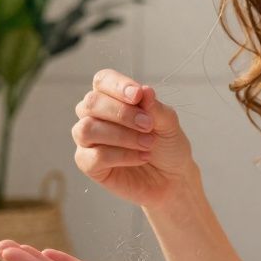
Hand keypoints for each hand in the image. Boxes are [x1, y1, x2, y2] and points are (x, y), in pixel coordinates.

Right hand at [72, 69, 194, 207]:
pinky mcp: (88, 165)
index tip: (138, 95)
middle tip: (148, 125)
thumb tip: (145, 90)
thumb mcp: (169, 124)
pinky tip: (141, 157)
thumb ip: (155, 108)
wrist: (172, 179)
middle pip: (91, 103)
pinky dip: (121, 156)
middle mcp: (94, 116)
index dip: (117, 85)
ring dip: (121, 135)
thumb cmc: (167, 146)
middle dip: (121, 113)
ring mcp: (88, 140)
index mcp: (112, 98)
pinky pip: (94, 156)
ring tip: (148, 144)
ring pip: (87, 129)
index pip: (103, 81)